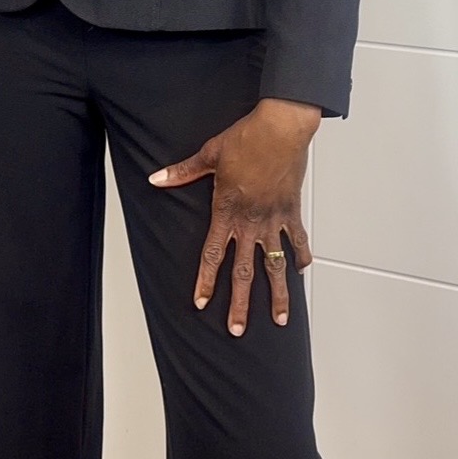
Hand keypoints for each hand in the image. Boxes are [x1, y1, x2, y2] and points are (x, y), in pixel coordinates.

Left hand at [148, 98, 318, 334]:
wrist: (281, 129)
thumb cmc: (246, 139)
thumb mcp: (209, 155)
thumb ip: (182, 172)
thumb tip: (156, 178)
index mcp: (227, 211)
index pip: (212, 254)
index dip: (205, 280)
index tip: (201, 303)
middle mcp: (251, 222)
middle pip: (243, 272)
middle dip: (240, 304)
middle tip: (237, 330)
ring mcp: (274, 220)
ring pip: (274, 266)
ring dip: (277, 294)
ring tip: (279, 319)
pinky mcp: (292, 211)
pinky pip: (296, 240)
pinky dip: (300, 256)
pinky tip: (301, 271)